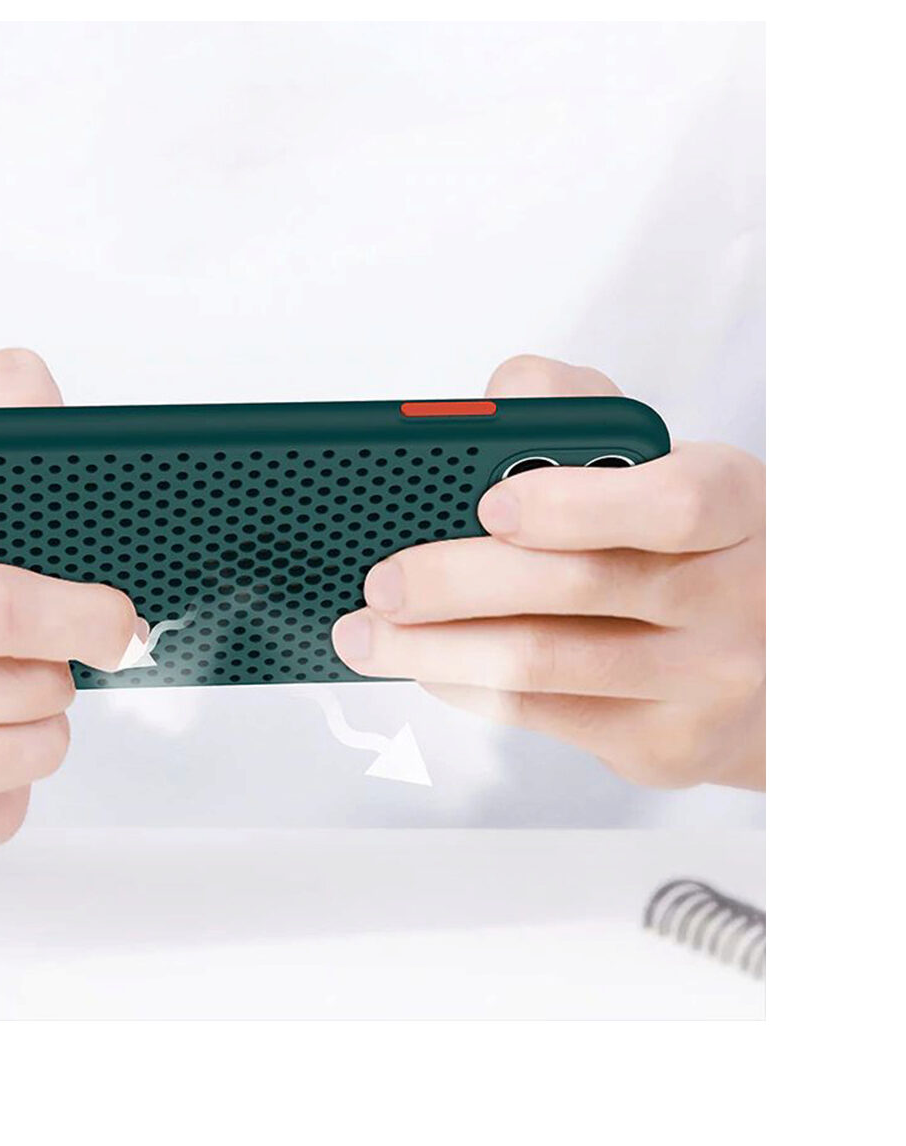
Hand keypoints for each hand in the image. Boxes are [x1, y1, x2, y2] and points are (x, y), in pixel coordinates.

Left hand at [331, 355, 764, 789]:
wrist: (781, 664)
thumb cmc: (693, 545)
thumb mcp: (664, 462)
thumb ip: (581, 410)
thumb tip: (500, 398)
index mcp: (740, 506)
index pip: (674, 504)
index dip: (576, 504)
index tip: (490, 504)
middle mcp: (738, 598)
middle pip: (581, 588)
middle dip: (458, 583)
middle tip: (382, 581)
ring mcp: (704, 684)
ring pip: (544, 665)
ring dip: (434, 648)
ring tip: (365, 636)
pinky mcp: (664, 746)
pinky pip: (540, 715)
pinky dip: (465, 685)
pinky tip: (425, 662)